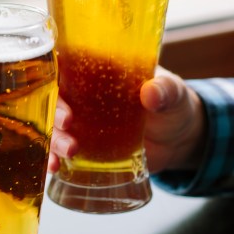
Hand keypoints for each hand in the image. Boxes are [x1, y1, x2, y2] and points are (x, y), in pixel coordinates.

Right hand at [48, 67, 206, 173]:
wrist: (179, 140)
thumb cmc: (173, 105)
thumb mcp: (173, 93)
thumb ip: (165, 90)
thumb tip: (151, 93)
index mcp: (100, 73)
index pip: (65, 66)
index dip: (54, 74)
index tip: (57, 86)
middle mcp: (85, 97)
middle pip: (55, 99)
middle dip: (54, 111)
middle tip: (67, 123)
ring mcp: (83, 124)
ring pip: (55, 127)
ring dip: (55, 138)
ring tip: (69, 151)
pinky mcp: (87, 148)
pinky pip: (63, 152)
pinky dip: (55, 159)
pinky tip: (54, 168)